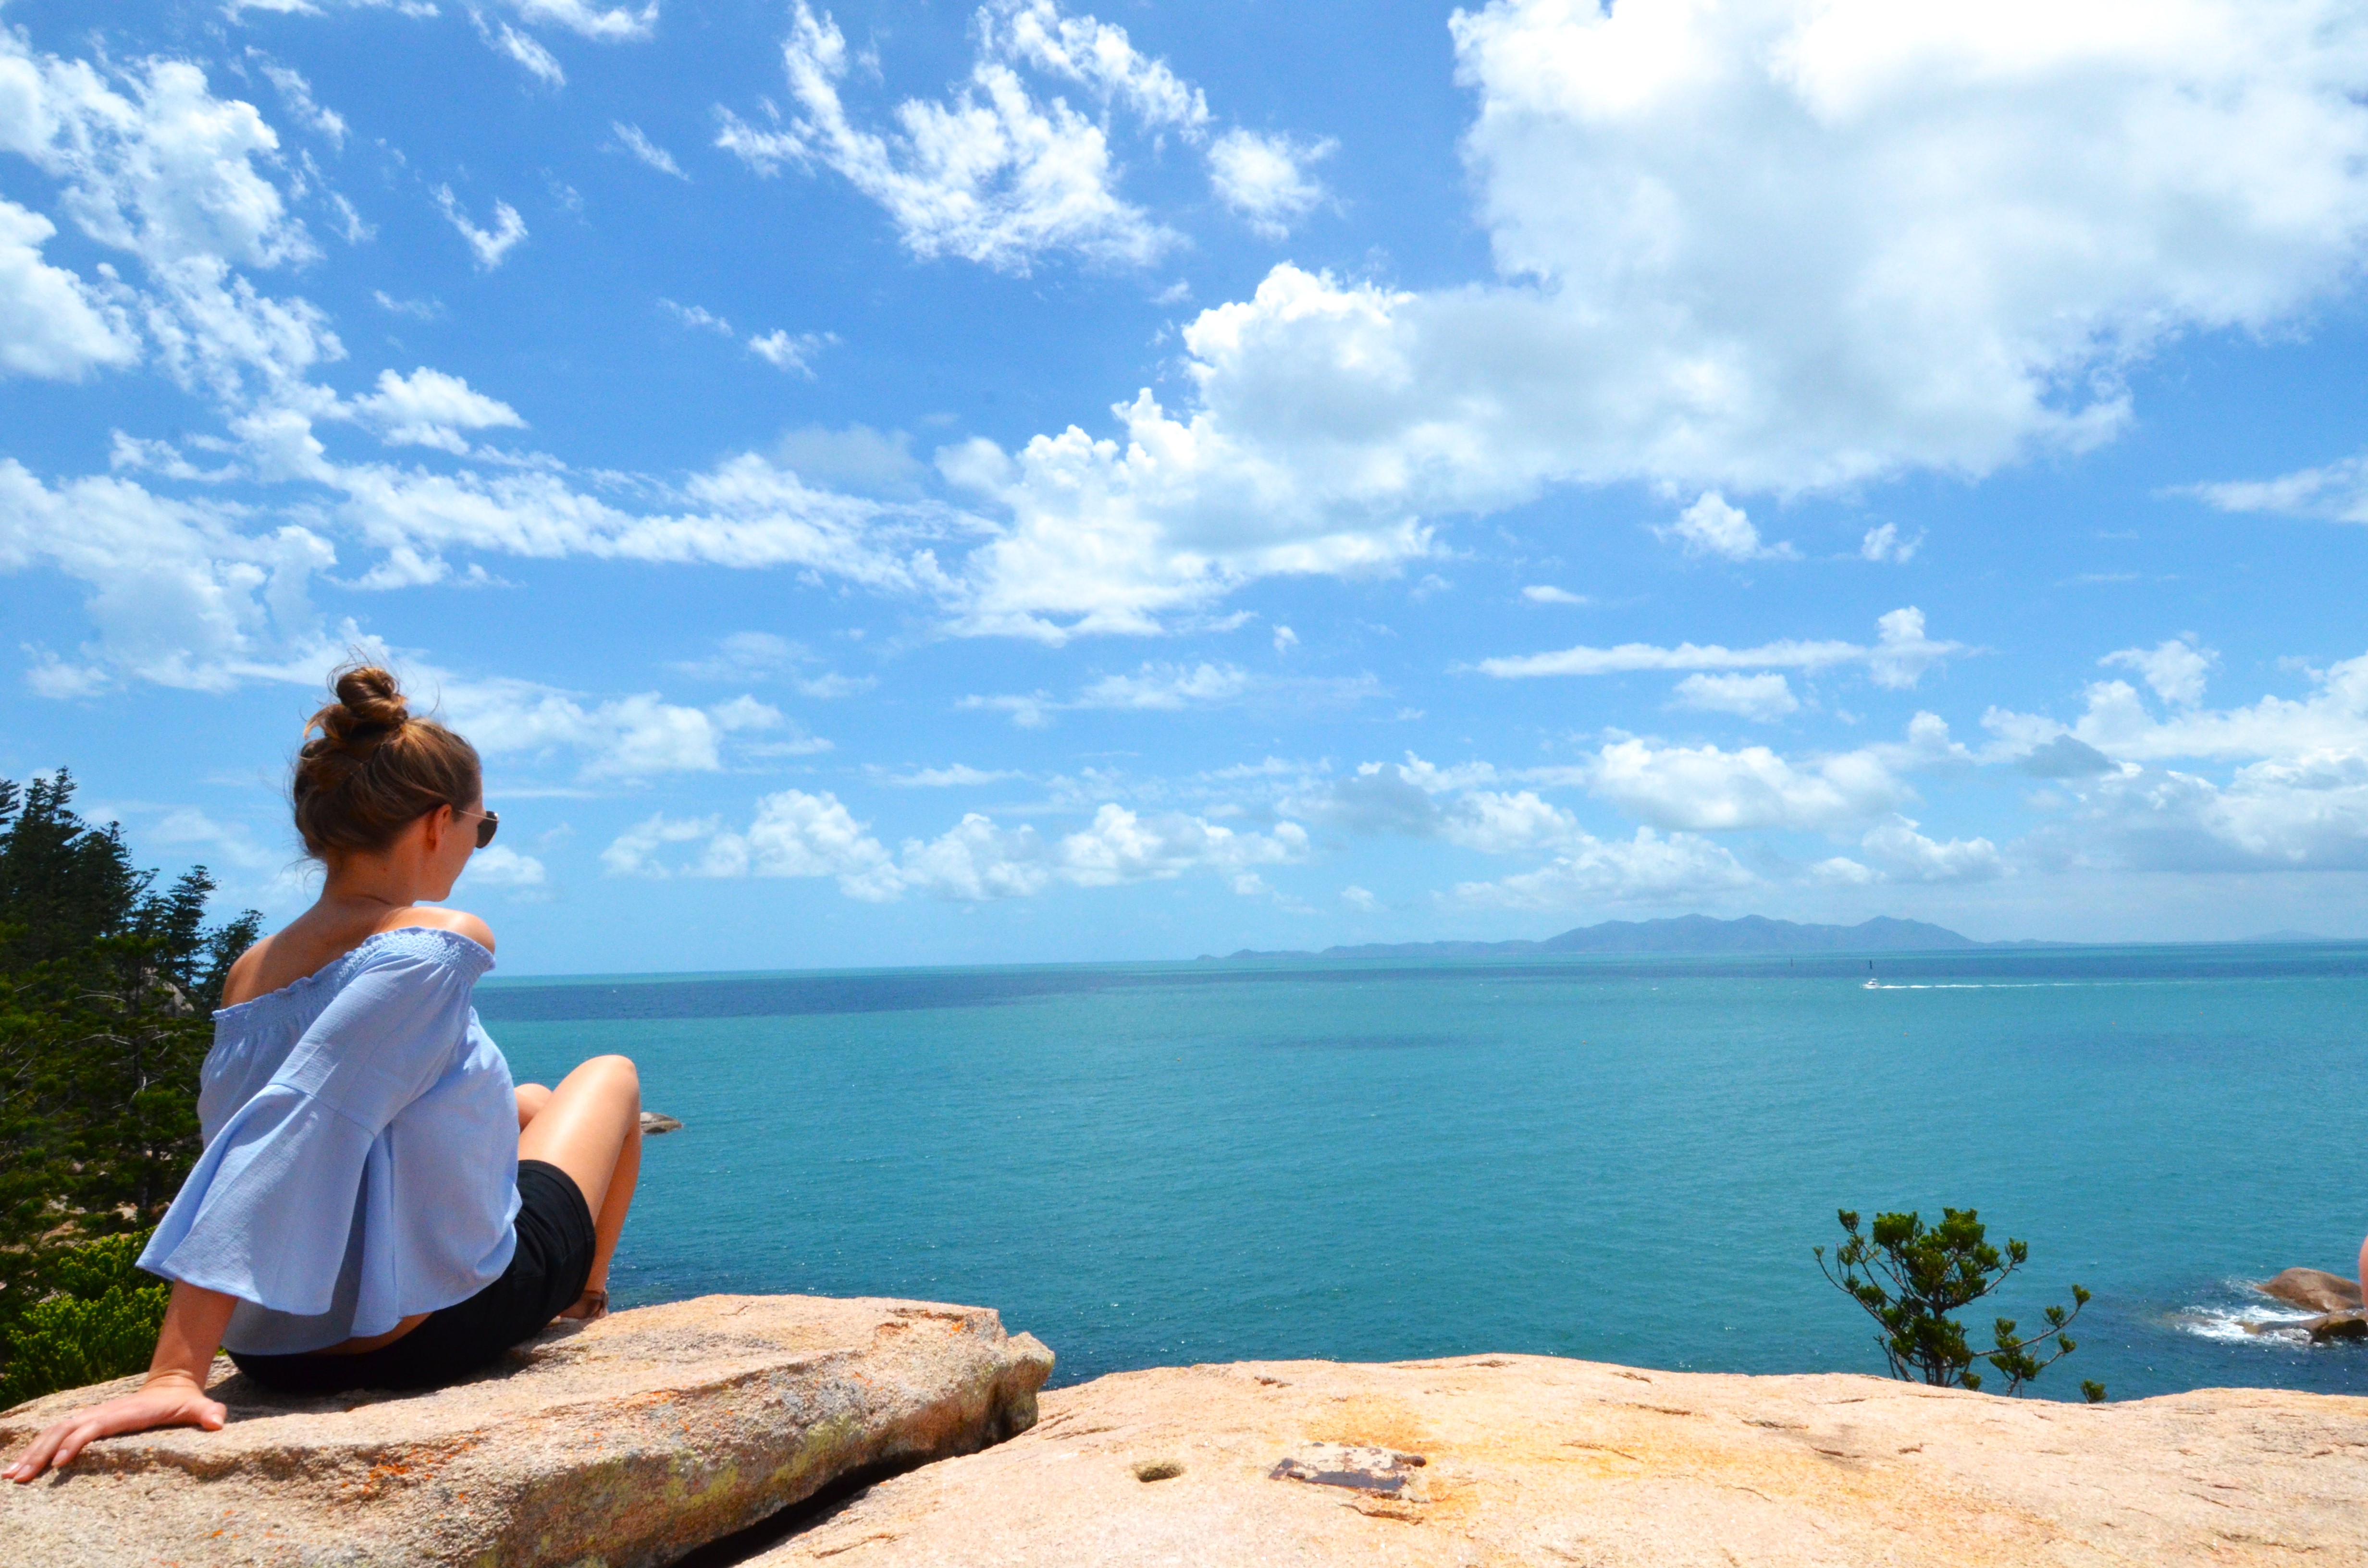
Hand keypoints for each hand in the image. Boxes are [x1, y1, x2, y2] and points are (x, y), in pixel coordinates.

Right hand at [3, 1372, 225, 1482]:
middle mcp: (103, 1412)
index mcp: (126, 1412)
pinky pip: (54, 1434)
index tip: (62, 1462)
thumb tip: (218, 1422)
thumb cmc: (183, 1403)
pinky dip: (34, 1448)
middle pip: (66, 1430)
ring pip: (54, 1432)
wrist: (170, 1387)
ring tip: (12, 1476)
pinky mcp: (85, 1422)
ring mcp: (91, 1416)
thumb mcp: (199, 1406)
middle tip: (21, 1478)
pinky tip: (17, 1467)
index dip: (78, 1441)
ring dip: (32, 1452)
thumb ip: (209, 1413)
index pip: (96, 1425)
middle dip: (43, 1452)